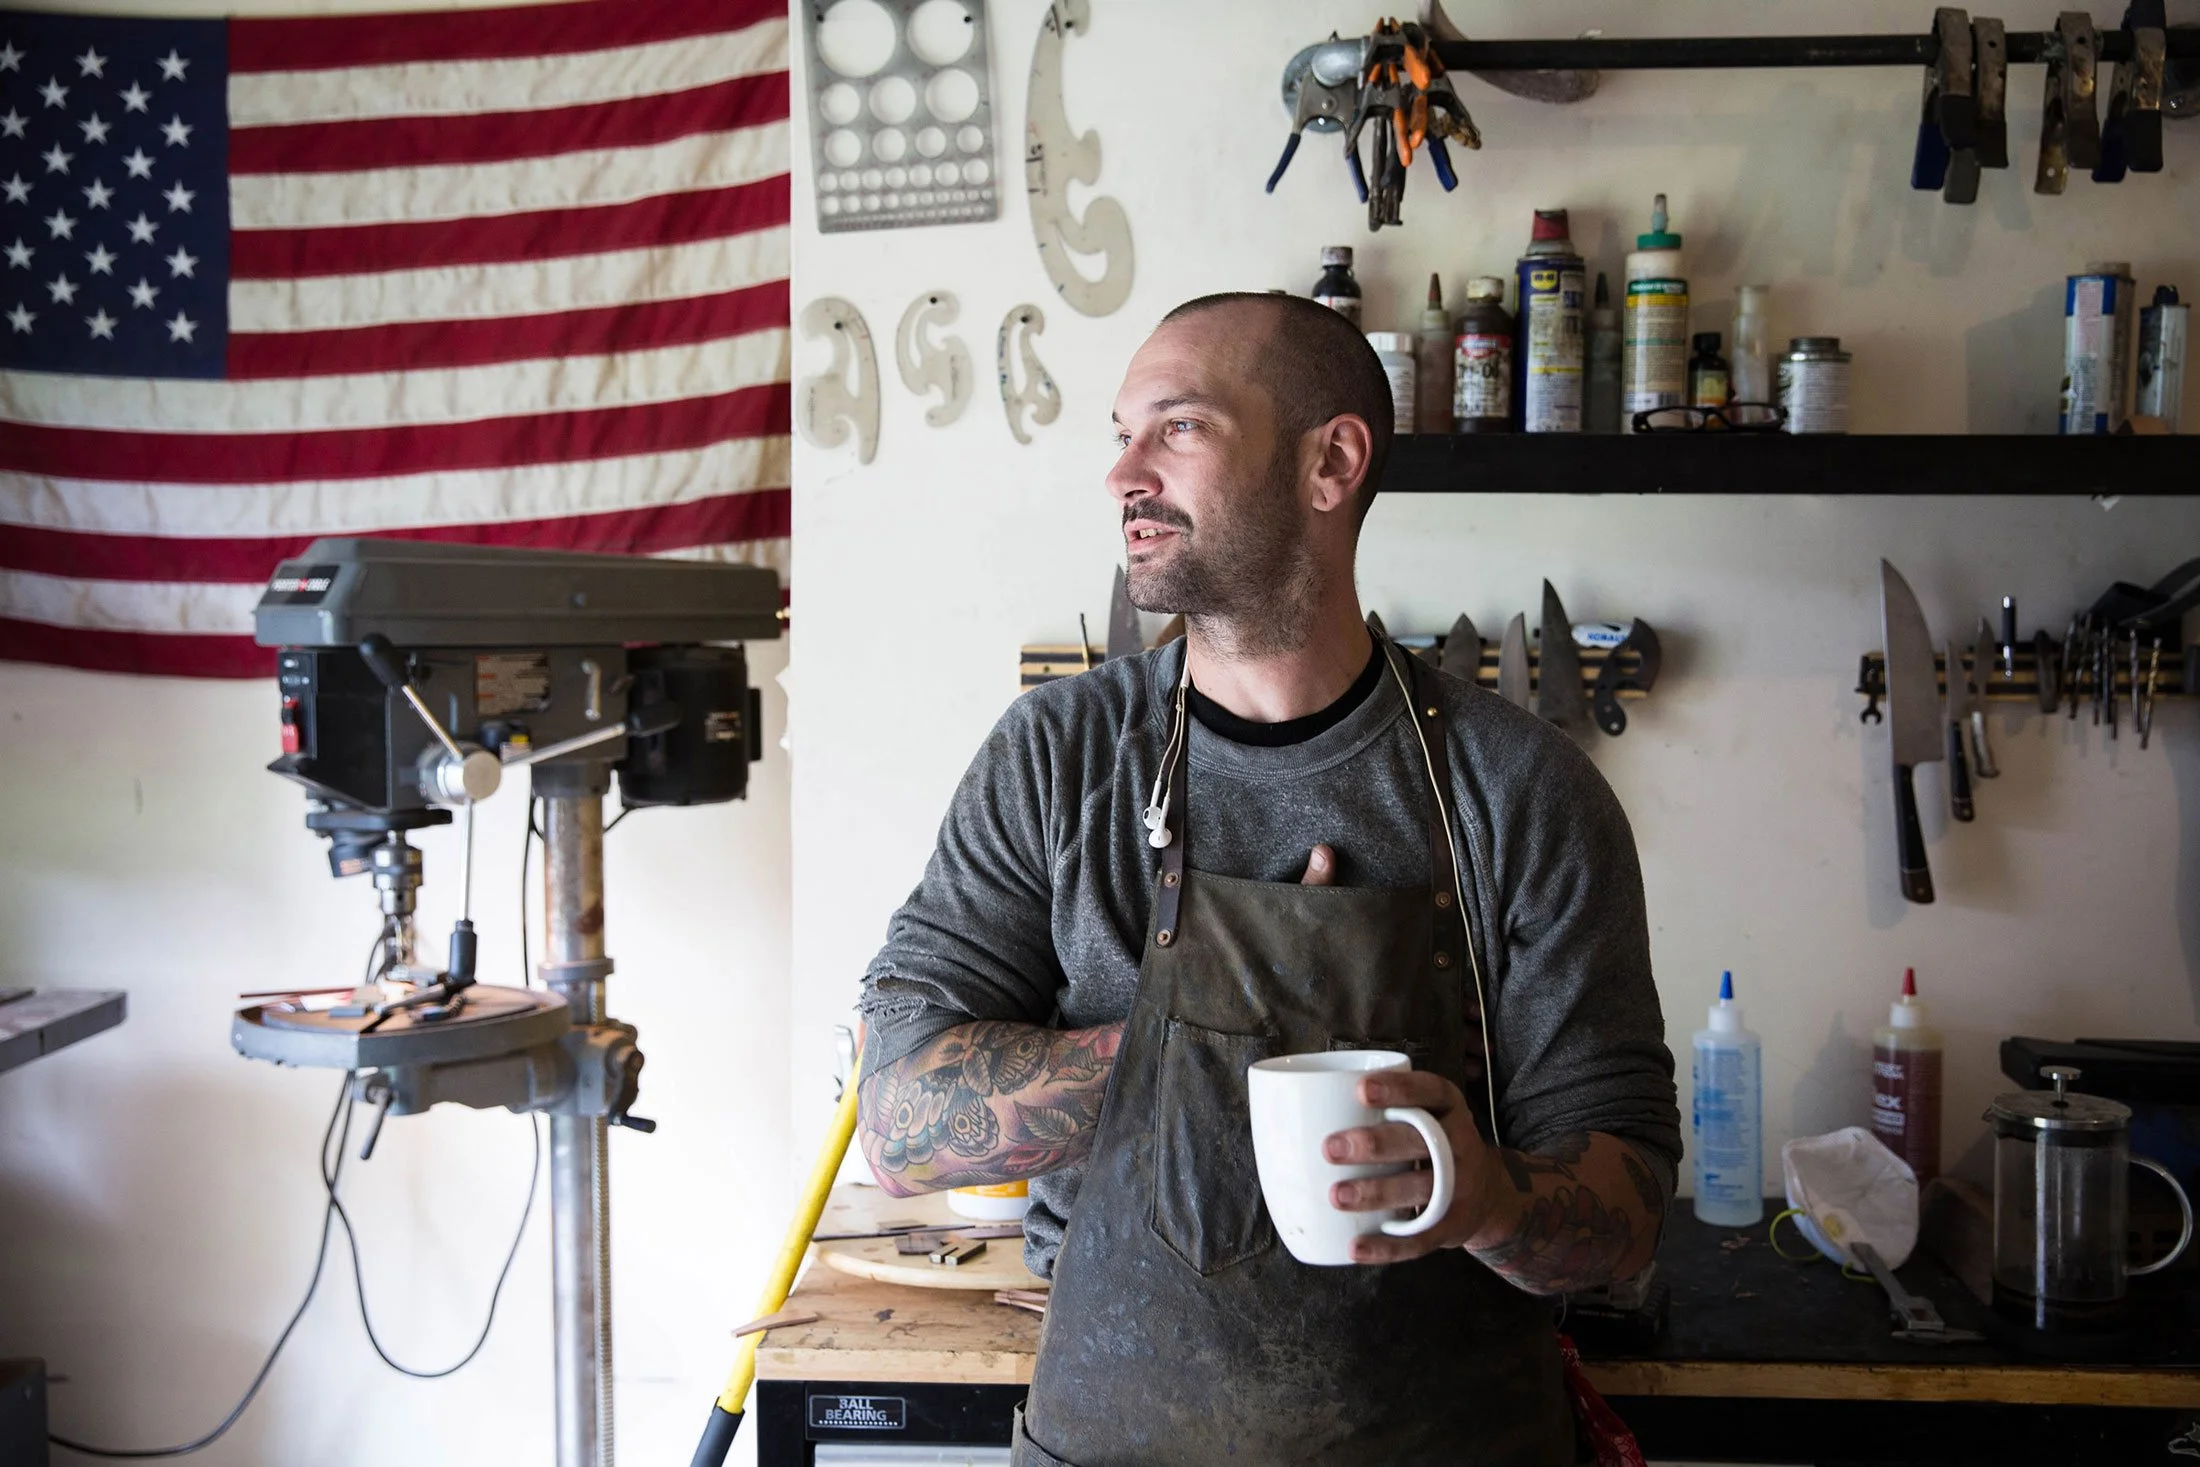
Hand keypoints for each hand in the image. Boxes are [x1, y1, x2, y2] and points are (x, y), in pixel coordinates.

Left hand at [1321, 1067, 1512, 1264]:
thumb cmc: (1432, 1145)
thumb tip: (1293, 1109)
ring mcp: (1460, 1187)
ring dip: (1376, 1193)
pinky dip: (1386, 1246)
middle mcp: (1460, 1144)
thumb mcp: (1425, 1116)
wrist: (1487, 1196)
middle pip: (1422, 1140)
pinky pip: (1419, 1239)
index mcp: (1449, 1109)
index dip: (1399, 1088)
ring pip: (1420, 1189)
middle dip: (1376, 1144)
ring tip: (1336, 1196)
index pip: (1430, 1091)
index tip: (1360, 1089)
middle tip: (1330, 1147)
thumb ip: (1382, 1109)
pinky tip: (1354, 1246)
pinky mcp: (1451, 1226)